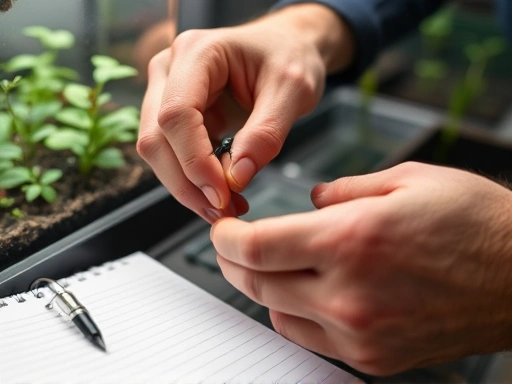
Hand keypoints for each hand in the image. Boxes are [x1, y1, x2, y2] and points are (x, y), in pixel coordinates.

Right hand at [137, 4, 353, 222]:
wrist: (287, 46)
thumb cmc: (291, 56)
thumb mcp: (293, 90)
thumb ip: (266, 133)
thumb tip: (237, 178)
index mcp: (197, 52)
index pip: (176, 115)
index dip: (195, 161)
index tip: (223, 195)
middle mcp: (170, 69)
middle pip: (156, 138)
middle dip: (187, 183)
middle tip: (224, 212)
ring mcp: (167, 91)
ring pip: (157, 151)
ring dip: (188, 187)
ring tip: (227, 207)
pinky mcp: (176, 114)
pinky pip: (172, 154)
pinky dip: (193, 180)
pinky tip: (222, 195)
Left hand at [211, 162, 511, 375]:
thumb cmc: (473, 222)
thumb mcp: (404, 179)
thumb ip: (343, 189)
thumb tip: (311, 201)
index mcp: (352, 240)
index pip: (256, 247)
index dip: (225, 237)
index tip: (221, 228)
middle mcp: (350, 294)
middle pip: (256, 282)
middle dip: (232, 261)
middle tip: (231, 243)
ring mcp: (361, 333)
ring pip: (276, 313)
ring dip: (261, 286)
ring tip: (269, 263)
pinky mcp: (374, 356)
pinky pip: (309, 337)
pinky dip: (293, 312)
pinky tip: (304, 291)